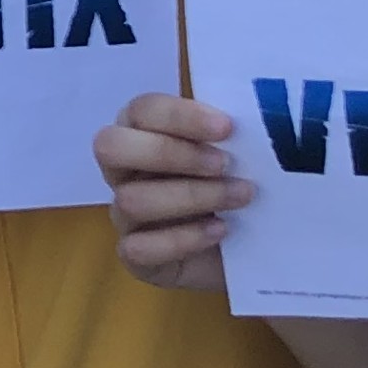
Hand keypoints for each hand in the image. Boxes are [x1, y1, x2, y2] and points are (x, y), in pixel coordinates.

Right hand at [93, 92, 248, 294]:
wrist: (256, 248)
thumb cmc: (238, 184)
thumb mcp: (239, 152)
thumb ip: (231, 131)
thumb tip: (248, 114)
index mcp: (142, 133)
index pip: (141, 110)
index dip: (179, 116)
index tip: (227, 128)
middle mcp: (124, 171)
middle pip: (112, 147)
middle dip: (168, 153)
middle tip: (224, 164)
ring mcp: (125, 215)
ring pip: (131, 200)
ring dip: (191, 196)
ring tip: (239, 197)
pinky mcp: (136, 256)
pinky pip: (139, 248)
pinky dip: (183, 238)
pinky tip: (220, 231)